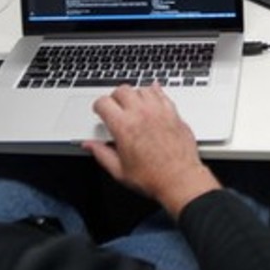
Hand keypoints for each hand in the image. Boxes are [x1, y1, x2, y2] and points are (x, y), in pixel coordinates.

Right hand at [83, 84, 220, 216]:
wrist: (180, 180)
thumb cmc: (152, 178)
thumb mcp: (119, 171)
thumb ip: (102, 154)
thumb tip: (89, 145)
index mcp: (124, 126)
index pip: (104, 102)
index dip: (99, 106)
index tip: (100, 111)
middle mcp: (141, 114)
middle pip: (123, 90)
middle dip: (115, 97)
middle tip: (116, 107)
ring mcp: (159, 111)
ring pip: (142, 89)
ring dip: (135, 94)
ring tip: (133, 104)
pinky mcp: (173, 113)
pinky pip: (162, 93)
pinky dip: (155, 92)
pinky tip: (152, 96)